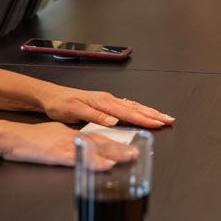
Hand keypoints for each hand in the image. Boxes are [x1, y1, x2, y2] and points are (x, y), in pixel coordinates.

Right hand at [0, 121, 137, 168]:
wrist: (11, 137)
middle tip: (137, 152)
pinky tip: (106, 166)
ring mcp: (66, 146)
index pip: (99, 138)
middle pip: (102, 142)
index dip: (116, 142)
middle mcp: (73, 138)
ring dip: (114, 153)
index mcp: (73, 134)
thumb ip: (70, 140)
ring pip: (94, 149)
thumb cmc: (32, 138)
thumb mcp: (55, 135)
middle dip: (121, 148)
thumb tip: (83, 145)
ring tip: (130, 157)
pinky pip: (79, 159)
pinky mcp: (57, 155)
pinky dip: (94, 162)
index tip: (131, 146)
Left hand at [40, 86, 173, 128]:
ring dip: (150, 112)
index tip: (157, 124)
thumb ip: (95, 116)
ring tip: (163, 116)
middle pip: (136, 108)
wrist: (50, 96)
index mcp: (103, 102)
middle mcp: (109, 100)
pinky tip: (145, 112)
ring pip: (134, 106)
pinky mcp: (106, 103)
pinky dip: (140, 110)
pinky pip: (128, 106)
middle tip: (169, 119)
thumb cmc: (60, 104)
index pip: (128, 112)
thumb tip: (113, 121)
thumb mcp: (74, 111)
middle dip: (154, 114)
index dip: (144, 119)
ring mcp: (108, 101)